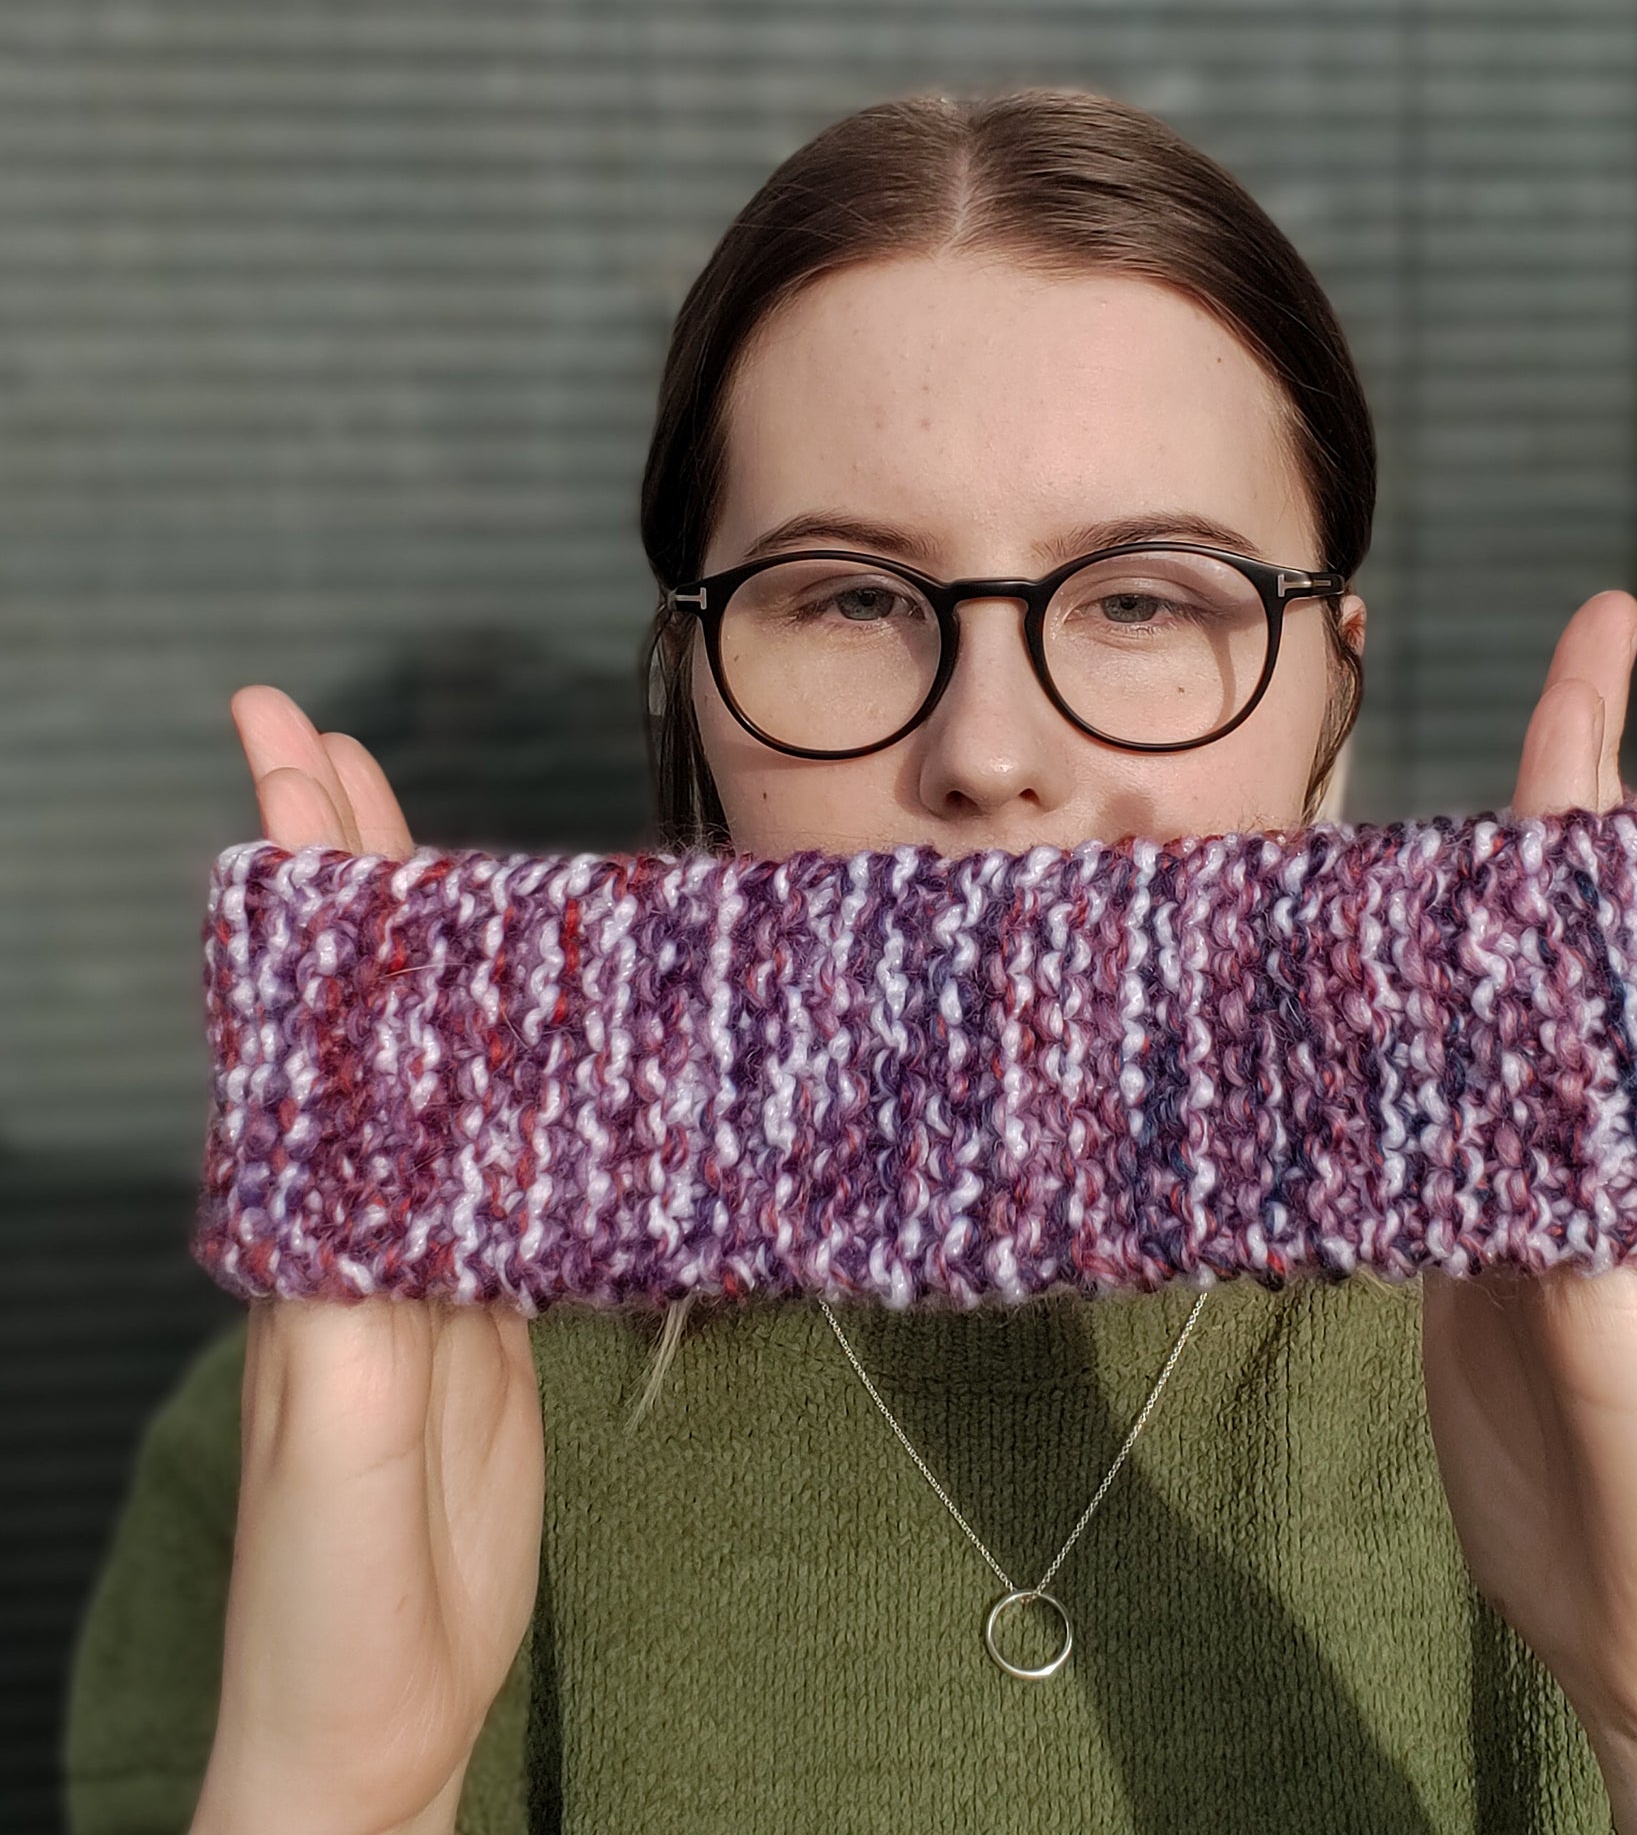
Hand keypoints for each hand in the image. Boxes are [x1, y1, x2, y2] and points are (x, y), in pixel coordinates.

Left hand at [192, 687, 544, 1834]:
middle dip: (343, 866)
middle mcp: (356, 1218)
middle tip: (330, 739)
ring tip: (423, 846)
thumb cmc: (332, 1595)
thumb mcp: (348, 1442)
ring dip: (416, 945)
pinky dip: (509, 1066)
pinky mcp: (484, 1302)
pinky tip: (525, 1034)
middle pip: (349, 1006)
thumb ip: (363, 1297)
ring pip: (419, 1060)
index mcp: (311, 1229)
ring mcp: (421, 1254)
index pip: (301, 1011)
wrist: (368, 1714)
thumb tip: (384, 1154)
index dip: (304, 874)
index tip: (293, 749)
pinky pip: (492, 1149)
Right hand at [1417, 594, 1636, 1775]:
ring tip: (1348, 838)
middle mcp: (1570, 1145)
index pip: (1605, 931)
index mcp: (1633, 1148)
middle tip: (1471, 700)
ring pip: (1458, 1022)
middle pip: (1532, 943)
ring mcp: (1505, 1196)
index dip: (1589, 776)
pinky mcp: (1450, 1259)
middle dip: (1510, 811)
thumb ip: (1592, 1271)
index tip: (1596, 638)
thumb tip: (1531, 1149)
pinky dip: (1355, 1056)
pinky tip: (1306, 1031)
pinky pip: (1398, 1125)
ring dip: (1416, 923)